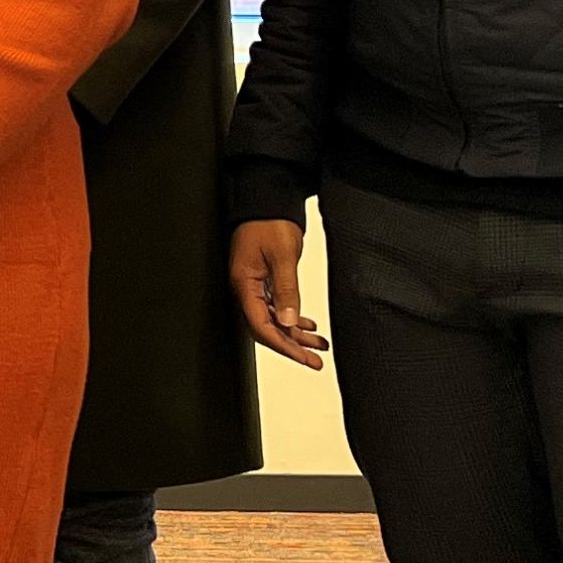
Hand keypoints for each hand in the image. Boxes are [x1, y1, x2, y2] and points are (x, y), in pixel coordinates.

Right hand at [229, 219, 325, 368]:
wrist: (265, 201)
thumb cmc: (268, 222)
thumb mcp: (283, 256)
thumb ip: (286, 290)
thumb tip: (290, 322)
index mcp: (244, 284)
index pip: (261, 326)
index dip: (283, 346)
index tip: (303, 358)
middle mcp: (246, 289)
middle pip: (266, 328)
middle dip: (291, 347)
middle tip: (314, 360)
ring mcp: (253, 285)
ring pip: (273, 320)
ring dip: (295, 334)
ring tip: (318, 345)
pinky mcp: (261, 280)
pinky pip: (275, 307)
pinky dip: (292, 319)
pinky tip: (306, 324)